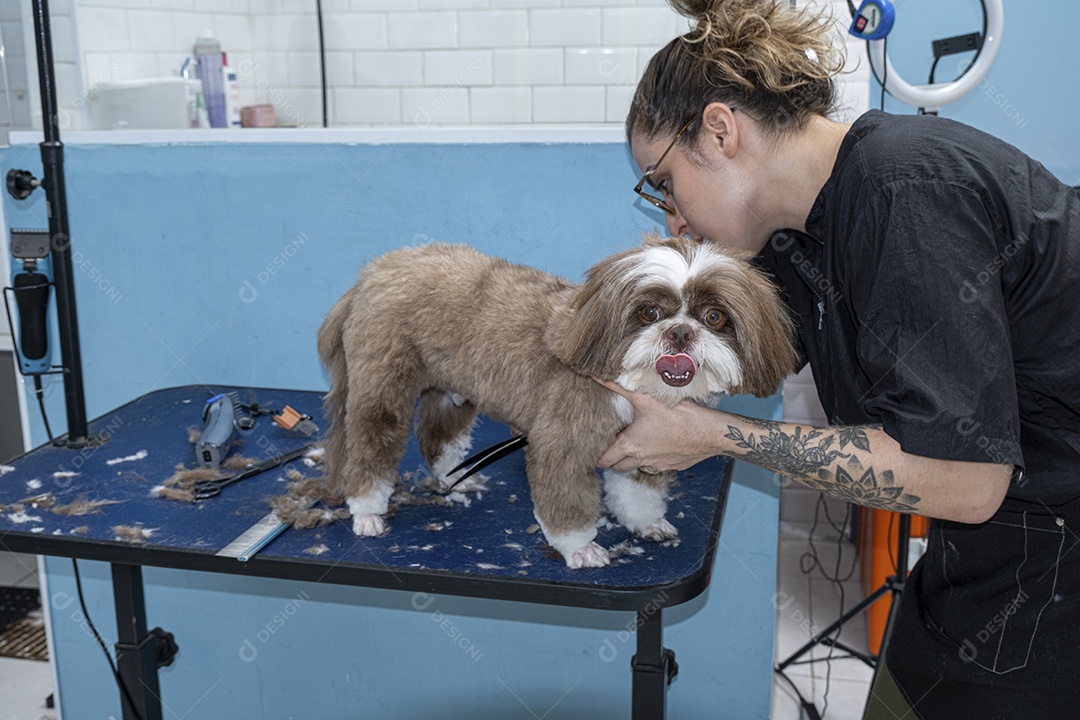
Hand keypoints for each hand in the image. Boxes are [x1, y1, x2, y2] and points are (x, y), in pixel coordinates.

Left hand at [595, 378, 720, 471]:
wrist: (709, 432)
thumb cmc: (678, 414)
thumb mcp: (644, 397)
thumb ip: (618, 388)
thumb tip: (598, 377)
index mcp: (630, 445)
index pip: (604, 460)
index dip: (597, 456)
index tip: (595, 450)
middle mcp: (641, 459)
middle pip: (618, 467)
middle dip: (614, 459)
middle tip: (613, 446)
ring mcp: (657, 466)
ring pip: (637, 468)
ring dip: (633, 459)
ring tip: (636, 443)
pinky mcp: (672, 467)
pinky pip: (656, 467)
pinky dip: (653, 460)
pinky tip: (658, 444)